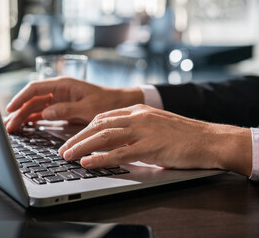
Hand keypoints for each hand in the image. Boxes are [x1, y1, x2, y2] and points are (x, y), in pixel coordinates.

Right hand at [5, 77, 143, 132]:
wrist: (119, 103)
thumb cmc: (106, 101)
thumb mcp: (88, 107)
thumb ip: (66, 109)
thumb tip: (45, 113)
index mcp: (63, 85)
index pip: (35, 89)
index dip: (20, 98)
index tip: (10, 109)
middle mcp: (58, 91)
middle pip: (32, 100)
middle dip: (19, 111)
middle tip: (8, 126)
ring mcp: (59, 99)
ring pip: (36, 107)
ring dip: (24, 116)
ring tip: (12, 128)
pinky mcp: (62, 108)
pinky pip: (44, 113)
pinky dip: (34, 119)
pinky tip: (26, 125)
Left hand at [59, 104, 251, 176]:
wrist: (208, 139)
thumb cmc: (182, 134)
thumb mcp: (154, 124)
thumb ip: (134, 128)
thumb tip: (115, 140)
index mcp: (137, 110)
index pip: (102, 117)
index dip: (85, 129)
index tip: (73, 138)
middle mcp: (137, 116)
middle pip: (98, 125)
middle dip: (77, 137)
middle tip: (63, 149)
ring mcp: (143, 130)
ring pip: (104, 136)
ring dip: (82, 146)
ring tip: (67, 156)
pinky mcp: (150, 146)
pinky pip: (119, 153)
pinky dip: (100, 158)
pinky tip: (87, 162)